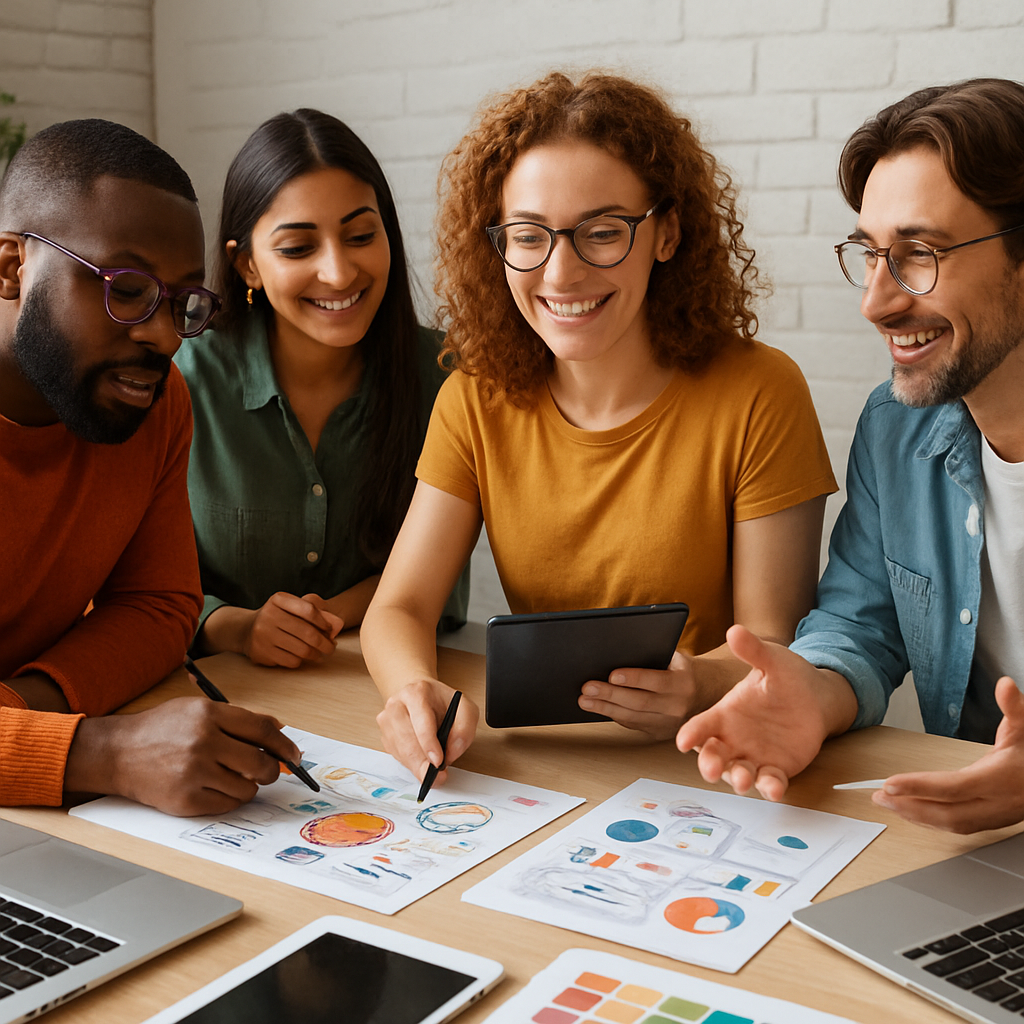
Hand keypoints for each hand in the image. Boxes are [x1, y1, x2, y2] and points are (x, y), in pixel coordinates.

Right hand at [65, 697, 302, 815]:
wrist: (116, 752)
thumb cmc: (161, 729)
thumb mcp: (198, 708)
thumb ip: (239, 718)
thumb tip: (279, 729)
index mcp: (209, 714)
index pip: (263, 731)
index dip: (286, 745)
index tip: (295, 756)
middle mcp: (203, 742)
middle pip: (261, 763)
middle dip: (271, 770)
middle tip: (266, 770)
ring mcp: (193, 773)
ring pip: (247, 788)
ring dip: (247, 786)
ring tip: (229, 776)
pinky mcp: (185, 800)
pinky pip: (228, 805)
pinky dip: (229, 799)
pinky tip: (215, 787)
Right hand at [243, 592, 343, 667]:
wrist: (247, 630)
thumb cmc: (279, 617)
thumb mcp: (292, 606)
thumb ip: (314, 610)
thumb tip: (335, 625)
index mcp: (279, 600)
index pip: (309, 610)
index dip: (324, 622)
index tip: (330, 629)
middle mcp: (269, 615)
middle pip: (308, 633)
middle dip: (325, 643)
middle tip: (331, 647)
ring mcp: (264, 635)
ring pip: (302, 650)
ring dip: (316, 654)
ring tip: (320, 654)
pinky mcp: (262, 652)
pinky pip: (291, 661)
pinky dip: (301, 660)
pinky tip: (303, 657)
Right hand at [376, 679, 478, 785]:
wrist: (421, 695)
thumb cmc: (442, 703)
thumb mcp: (465, 709)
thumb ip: (464, 729)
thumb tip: (451, 752)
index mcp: (416, 693)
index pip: (421, 722)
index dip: (430, 745)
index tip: (439, 762)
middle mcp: (396, 704)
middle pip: (407, 741)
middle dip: (423, 763)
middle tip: (437, 777)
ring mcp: (386, 719)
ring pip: (400, 751)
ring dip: (417, 765)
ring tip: (432, 768)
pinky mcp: (384, 734)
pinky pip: (397, 756)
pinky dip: (411, 763)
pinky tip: (422, 758)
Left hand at [579, 651, 700, 739]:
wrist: (708, 693)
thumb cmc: (683, 669)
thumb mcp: (676, 658)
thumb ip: (654, 655)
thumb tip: (617, 650)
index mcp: (683, 683)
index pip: (656, 681)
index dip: (634, 678)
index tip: (612, 674)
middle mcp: (678, 706)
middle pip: (639, 702)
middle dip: (610, 695)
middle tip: (587, 687)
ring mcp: (669, 723)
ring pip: (633, 717)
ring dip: (605, 709)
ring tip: (584, 700)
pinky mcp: (660, 733)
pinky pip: (633, 725)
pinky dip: (613, 715)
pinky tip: (597, 708)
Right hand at [675, 624, 857, 799]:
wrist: (816, 698)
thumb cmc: (786, 677)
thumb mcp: (771, 661)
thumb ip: (753, 651)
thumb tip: (734, 630)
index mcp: (725, 714)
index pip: (701, 725)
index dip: (691, 734)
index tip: (683, 741)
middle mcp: (734, 739)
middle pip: (713, 755)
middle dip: (709, 764)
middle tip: (711, 769)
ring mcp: (754, 756)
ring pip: (738, 773)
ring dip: (738, 779)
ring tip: (744, 779)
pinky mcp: (776, 769)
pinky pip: (769, 783)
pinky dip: (770, 788)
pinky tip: (775, 788)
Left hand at [873, 676, 1023, 832]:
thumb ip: (1014, 708)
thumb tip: (1005, 685)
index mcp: (1000, 779)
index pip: (953, 786)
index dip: (920, 786)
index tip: (889, 782)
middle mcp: (997, 803)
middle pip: (948, 812)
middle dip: (910, 805)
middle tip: (879, 795)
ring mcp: (995, 817)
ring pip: (951, 824)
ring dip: (916, 816)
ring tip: (888, 803)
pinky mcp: (991, 822)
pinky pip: (957, 827)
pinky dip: (930, 820)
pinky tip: (912, 811)